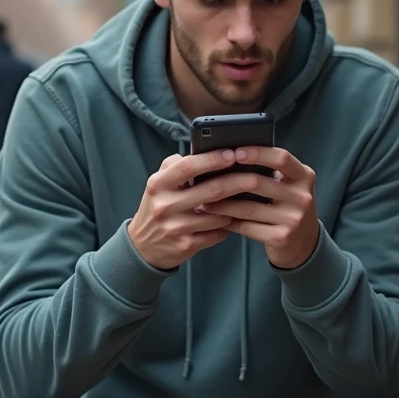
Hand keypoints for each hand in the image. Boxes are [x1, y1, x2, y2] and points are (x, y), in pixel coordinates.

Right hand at [127, 149, 266, 268]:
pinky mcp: (186, 245)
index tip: (233, 153)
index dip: (212, 159)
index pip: (188, 166)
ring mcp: (176, 228)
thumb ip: (176, 166)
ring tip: (247, 200)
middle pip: (211, 190)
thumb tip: (205, 151)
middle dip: (238, 181)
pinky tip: (233, 220)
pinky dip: (228, 225)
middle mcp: (165, 205)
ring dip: (236, 207)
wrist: (143, 246)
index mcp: (158, 184)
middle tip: (255, 176)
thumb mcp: (158, 184)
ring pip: (220, 214)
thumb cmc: (157, 207)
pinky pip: (218, 233)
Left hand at [201, 147, 318, 268]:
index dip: (257, 153)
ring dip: (222, 205)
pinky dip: (229, 222)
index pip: (281, 158)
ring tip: (203, 201)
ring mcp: (293, 219)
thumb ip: (270, 173)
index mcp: (304, 177)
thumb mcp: (288, 187)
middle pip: (258, 182)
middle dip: (227, 181)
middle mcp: (302, 197)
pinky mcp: (282, 238)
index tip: (235, 152)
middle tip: (206, 180)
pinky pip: (247, 227)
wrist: (305, 244)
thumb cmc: (287, 207)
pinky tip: (216, 219)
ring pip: (248, 207)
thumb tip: (229, 159)